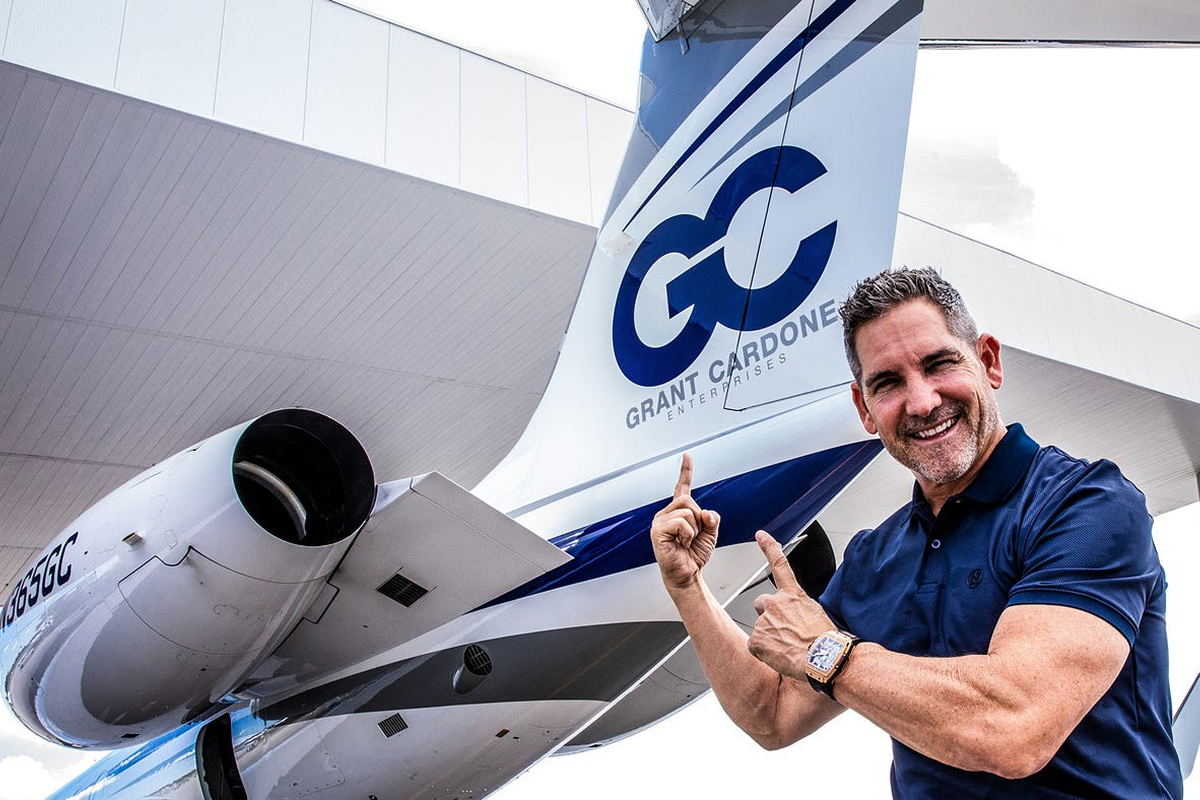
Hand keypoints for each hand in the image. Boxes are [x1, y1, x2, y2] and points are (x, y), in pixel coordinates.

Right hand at [650, 453, 719, 590]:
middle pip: (688, 500)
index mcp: (678, 512)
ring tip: (686, 542)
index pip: (682, 487)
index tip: (687, 456)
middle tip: (693, 535)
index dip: (685, 471)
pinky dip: (688, 535)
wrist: (687, 575)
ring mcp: (660, 522)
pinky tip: (681, 544)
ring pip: (687, 512)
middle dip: (698, 518)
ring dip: (694, 530)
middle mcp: (666, 514)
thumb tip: (706, 513)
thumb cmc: (694, 555)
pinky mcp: (658, 532)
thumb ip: (711, 518)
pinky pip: (682, 523)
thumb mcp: (710, 533)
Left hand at [748, 530, 835, 678]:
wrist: (826, 657)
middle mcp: (775, 603)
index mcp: (793, 595)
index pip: (779, 565)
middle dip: (768, 615)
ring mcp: (764, 621)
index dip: (769, 548)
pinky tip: (780, 656)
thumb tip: (798, 618)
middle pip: (760, 603)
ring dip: (770, 637)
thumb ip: (801, 610)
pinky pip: (755, 646)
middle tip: (784, 631)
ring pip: (760, 628)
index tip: (760, 535)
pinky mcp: (757, 639)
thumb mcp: (818, 614)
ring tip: (789, 647)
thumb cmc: (827, 640)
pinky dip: (764, 652)